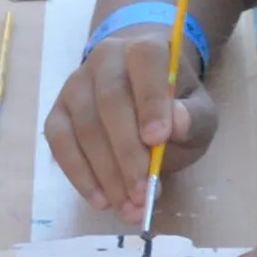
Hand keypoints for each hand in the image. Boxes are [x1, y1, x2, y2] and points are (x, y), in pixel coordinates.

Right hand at [38, 0, 220, 212]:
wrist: (141, 92)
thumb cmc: (173, 104)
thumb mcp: (199, 111)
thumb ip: (194, 117)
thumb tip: (176, 124)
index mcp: (146, 49)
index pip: (145, 61)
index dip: (150, 99)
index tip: (157, 139)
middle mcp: (105, 59)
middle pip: (109, 101)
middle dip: (126, 152)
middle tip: (142, 193)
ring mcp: (76, 85)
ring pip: (84, 126)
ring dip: (105, 172)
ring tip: (128, 207)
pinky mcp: (57, 112)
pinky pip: (60, 143)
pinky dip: (78, 174)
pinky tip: (100, 199)